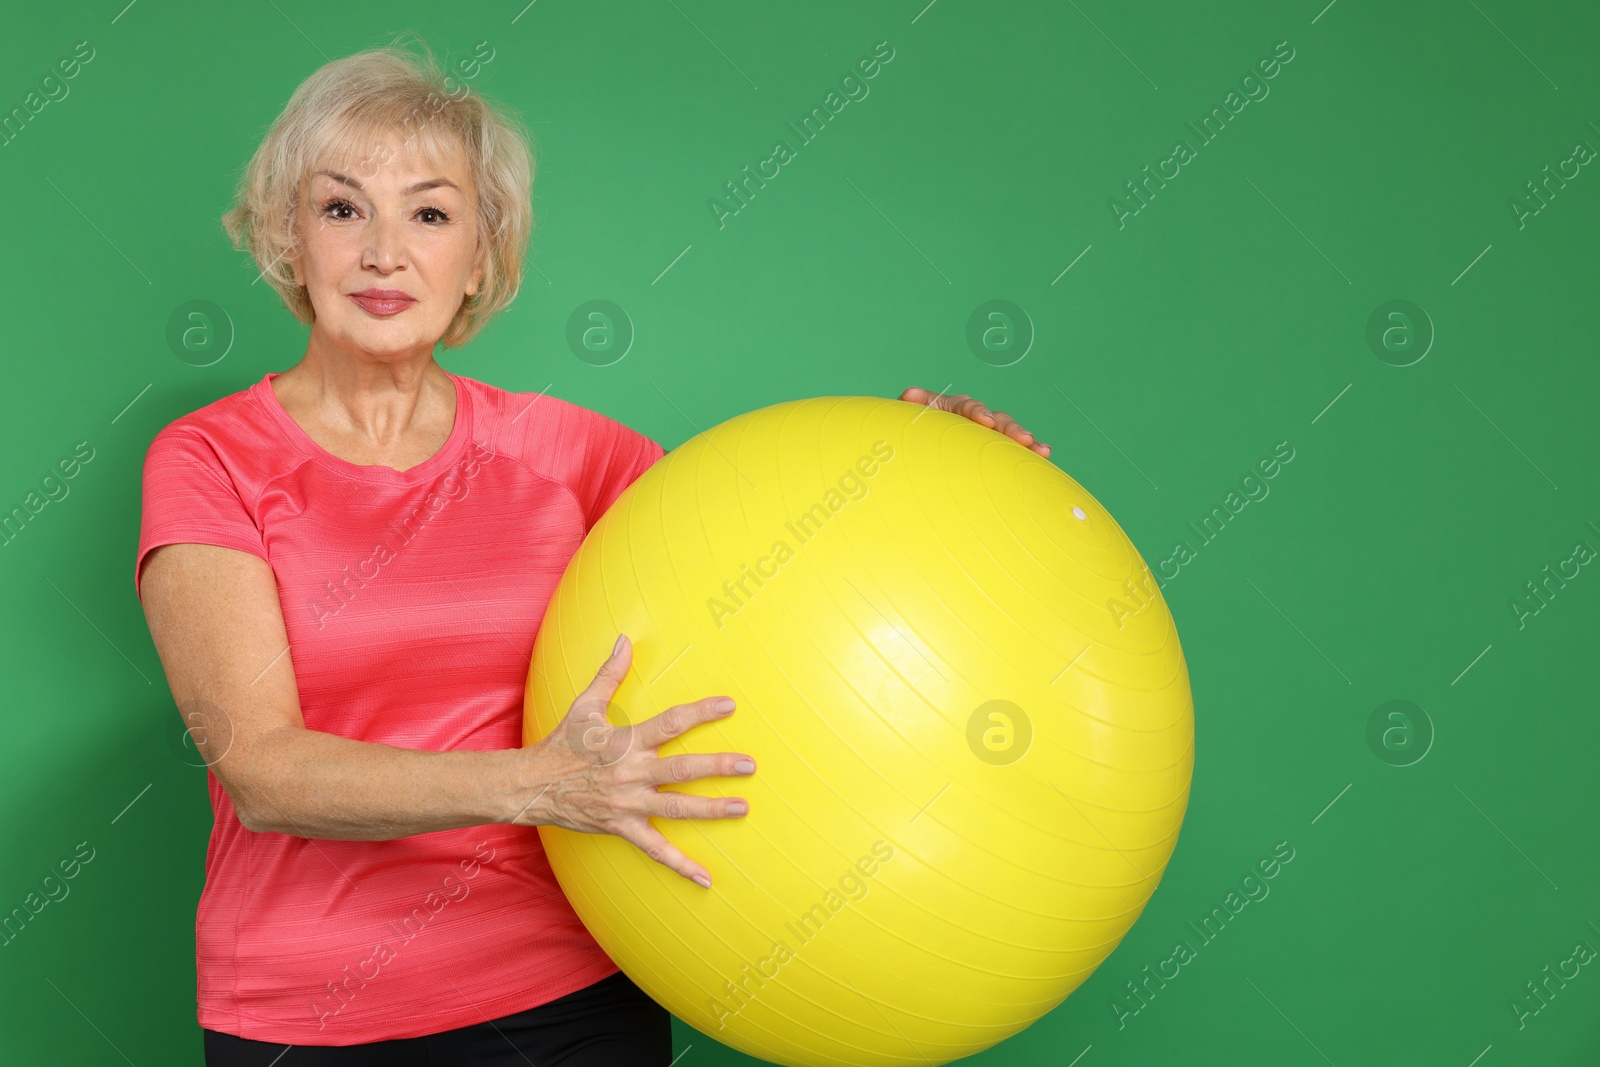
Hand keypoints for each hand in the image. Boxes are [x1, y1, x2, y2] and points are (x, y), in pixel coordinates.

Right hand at [519, 634, 754, 888]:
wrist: (531, 786)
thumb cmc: (561, 744)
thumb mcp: (584, 705)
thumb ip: (610, 674)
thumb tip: (624, 640)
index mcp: (627, 741)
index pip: (671, 723)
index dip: (701, 713)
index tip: (729, 705)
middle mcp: (632, 773)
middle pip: (683, 770)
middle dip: (718, 767)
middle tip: (750, 765)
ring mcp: (629, 804)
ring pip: (677, 808)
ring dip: (712, 809)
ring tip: (743, 808)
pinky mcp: (623, 828)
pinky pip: (656, 850)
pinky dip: (681, 865)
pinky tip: (706, 878)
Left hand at [898, 386, 1050, 456]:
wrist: (910, 452)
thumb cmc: (908, 434)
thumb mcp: (905, 420)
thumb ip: (910, 407)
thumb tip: (912, 394)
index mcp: (950, 407)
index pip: (965, 406)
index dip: (976, 412)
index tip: (985, 422)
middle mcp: (972, 418)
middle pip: (995, 419)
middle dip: (1009, 428)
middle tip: (1023, 439)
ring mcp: (985, 435)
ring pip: (1008, 434)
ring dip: (1025, 440)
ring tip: (1040, 449)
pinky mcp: (992, 450)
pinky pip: (1012, 450)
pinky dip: (1028, 452)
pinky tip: (1043, 455)